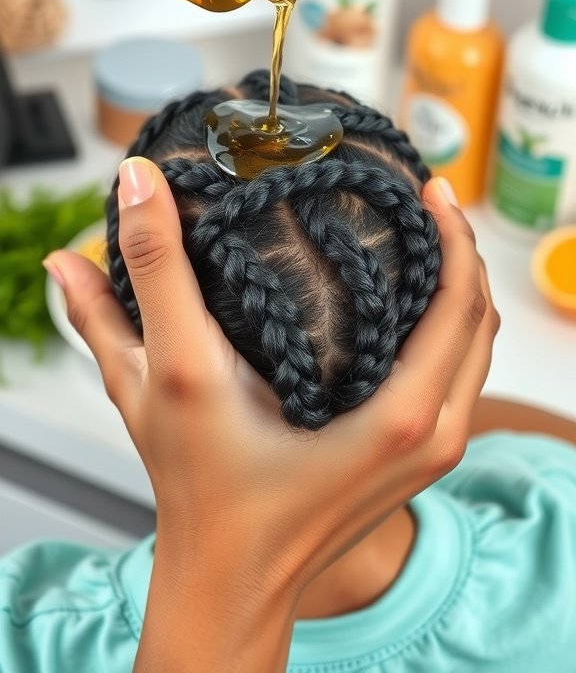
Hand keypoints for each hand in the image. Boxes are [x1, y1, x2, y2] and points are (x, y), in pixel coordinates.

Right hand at [44, 162, 497, 670]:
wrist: (229, 580)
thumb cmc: (201, 490)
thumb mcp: (169, 373)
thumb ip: (151, 275)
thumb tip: (137, 179)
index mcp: (397, 417)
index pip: (459, 304)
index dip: (452, 234)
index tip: (429, 188)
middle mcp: (430, 435)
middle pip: (480, 320)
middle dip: (463, 251)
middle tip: (428, 198)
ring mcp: (431, 451)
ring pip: (476, 350)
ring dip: (463, 287)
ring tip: (430, 235)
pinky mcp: (417, 457)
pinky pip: (460, 376)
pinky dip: (452, 329)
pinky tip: (418, 297)